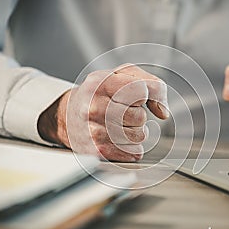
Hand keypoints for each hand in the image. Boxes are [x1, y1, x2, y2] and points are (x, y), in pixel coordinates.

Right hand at [38, 64, 168, 160]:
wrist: (65, 115)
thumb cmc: (98, 94)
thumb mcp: (120, 76)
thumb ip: (150, 83)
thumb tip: (163, 112)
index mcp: (100, 83)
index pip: (142, 90)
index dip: (146, 94)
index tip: (137, 96)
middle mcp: (94, 107)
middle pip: (140, 116)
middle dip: (138, 115)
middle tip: (123, 112)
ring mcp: (94, 131)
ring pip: (139, 137)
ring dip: (135, 132)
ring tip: (119, 125)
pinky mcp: (97, 152)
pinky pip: (133, 153)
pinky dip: (131, 147)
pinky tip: (117, 139)